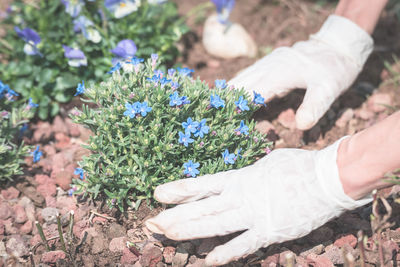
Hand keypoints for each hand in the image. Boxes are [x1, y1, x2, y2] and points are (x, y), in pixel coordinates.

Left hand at [145, 138, 370, 264]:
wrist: (328, 178)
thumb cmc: (298, 166)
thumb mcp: (267, 163)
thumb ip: (248, 174)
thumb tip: (235, 179)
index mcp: (240, 178)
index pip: (203, 185)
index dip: (179, 190)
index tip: (157, 193)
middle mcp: (241, 197)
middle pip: (202, 207)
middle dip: (176, 215)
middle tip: (152, 222)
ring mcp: (254, 215)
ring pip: (216, 225)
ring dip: (190, 231)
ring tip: (167, 235)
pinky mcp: (270, 232)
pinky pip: (244, 245)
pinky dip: (226, 253)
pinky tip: (208, 261)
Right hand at [229, 15, 372, 129]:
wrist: (338, 45)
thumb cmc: (334, 68)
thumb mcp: (329, 88)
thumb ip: (314, 106)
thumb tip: (300, 126)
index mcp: (278, 73)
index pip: (250, 93)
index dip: (236, 107)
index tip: (223, 120)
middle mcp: (268, 66)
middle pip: (240, 84)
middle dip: (226, 100)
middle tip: (213, 117)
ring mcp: (268, 63)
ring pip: (242, 78)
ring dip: (230, 93)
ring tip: (217, 109)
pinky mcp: (270, 63)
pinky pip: (249, 75)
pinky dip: (240, 87)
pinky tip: (235, 96)